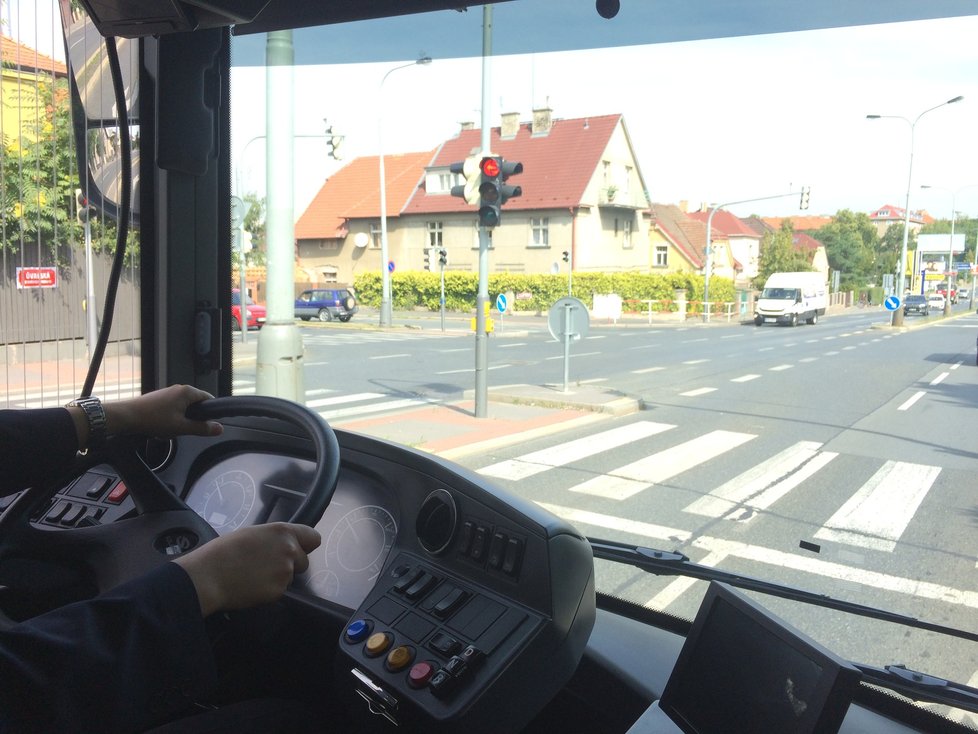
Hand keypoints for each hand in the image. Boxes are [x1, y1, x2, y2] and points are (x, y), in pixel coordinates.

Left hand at [106, 384, 222, 439]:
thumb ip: (202, 428)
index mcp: (187, 392)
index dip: (210, 413)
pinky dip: (171, 418)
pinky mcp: (160, 398)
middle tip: (185, 429)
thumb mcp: (181, 427)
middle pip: (196, 404)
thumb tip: (220, 428)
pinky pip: (173, 408)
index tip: (207, 425)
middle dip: (192, 419)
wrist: (127, 416)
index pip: (209, 399)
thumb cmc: (154, 420)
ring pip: (183, 408)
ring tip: (170, 429)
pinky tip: (162, 427)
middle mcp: (179, 389)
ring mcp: (168, 392)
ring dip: (180, 420)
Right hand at [173, 523, 321, 616]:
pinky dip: (269, 591)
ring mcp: (286, 572)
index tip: (299, 550)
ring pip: (290, 577)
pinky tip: (251, 586)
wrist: (208, 576)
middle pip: (304, 561)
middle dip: (291, 565)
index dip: (306, 545)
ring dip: (278, 578)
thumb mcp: (252, 534)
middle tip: (267, 566)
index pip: (313, 538)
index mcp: (283, 532)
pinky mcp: (278, 591)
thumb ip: (273, 539)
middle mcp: (290, 550)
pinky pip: (279, 591)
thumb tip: (281, 545)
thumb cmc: (223, 551)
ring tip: (254, 576)